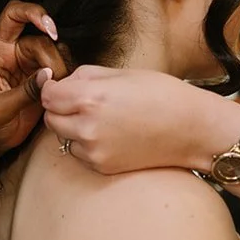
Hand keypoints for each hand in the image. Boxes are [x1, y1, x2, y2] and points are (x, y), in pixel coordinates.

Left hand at [0, 1, 68, 161]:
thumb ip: (23, 92)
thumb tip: (47, 75)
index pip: (12, 15)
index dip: (32, 13)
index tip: (49, 28)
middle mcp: (15, 52)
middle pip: (42, 40)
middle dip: (51, 59)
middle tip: (53, 82)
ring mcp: (31, 64)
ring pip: (56, 53)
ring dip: (61, 70)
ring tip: (54, 92)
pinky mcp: (45, 78)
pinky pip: (62, 67)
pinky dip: (66, 78)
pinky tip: (59, 93)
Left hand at [41, 66, 239, 174]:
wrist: (191, 128)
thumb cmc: (162, 94)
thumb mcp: (121, 73)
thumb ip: (84, 77)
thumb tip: (61, 82)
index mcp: (90, 98)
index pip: (48, 96)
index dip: (53, 88)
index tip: (61, 86)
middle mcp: (88, 127)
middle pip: (50, 118)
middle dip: (60, 108)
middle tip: (82, 102)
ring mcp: (95, 151)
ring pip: (63, 137)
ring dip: (72, 128)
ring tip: (102, 119)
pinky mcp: (103, 166)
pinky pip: (80, 153)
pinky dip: (87, 144)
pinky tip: (111, 134)